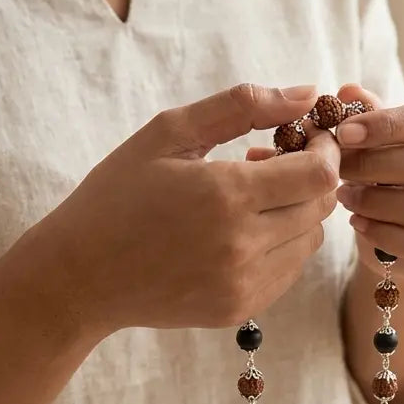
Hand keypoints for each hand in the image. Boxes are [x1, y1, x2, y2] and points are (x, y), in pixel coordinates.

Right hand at [46, 83, 341, 335]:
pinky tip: (241, 231)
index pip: (319, 173)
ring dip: (296, 212)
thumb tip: (309, 93)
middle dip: (310, 177)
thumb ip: (242, 107)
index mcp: (226, 194)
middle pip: (320, 206)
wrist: (78, 276)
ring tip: (250, 197)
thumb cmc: (118, 194)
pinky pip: (288, 271)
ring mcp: (242, 284)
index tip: (307, 136)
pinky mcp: (239, 309)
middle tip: (269, 161)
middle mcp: (242, 245)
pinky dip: (280, 246)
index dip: (325, 150)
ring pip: (309, 240)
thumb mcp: (168, 133)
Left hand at [335, 83, 403, 279]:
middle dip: (376, 165)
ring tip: (345, 196)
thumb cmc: (396, 168)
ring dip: (377, 202)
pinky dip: (386, 234)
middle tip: (339, 168)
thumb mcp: (382, 137)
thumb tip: (348, 91)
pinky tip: (359, 223)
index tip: (344, 133)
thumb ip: (368, 113)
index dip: (385, 125)